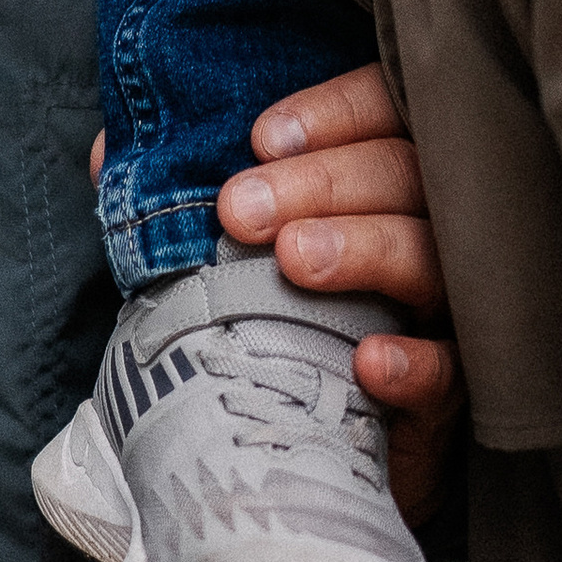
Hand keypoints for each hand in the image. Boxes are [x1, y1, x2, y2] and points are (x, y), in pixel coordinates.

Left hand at [222, 65, 464, 526]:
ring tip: (293, 259)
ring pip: (431, 257)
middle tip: (241, 210)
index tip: (259, 136)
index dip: (332, 112)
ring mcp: (448, 309)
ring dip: (363, 249)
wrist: (313, 449)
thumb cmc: (274, 318)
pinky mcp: (449, 398)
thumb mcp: (227, 246)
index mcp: (380, 177)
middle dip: (322, 183)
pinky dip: (416, 363)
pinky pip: (453, 372)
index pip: (382, 112)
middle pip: (404, 175)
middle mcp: (429, 228)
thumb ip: (184, 191)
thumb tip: (108, 153)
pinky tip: (370, 361)